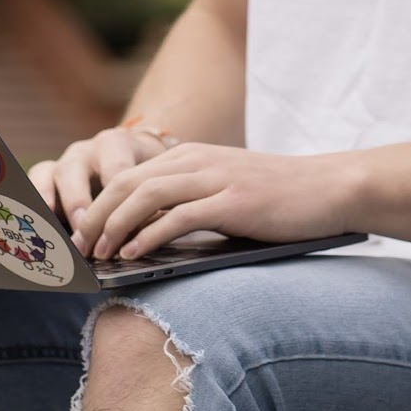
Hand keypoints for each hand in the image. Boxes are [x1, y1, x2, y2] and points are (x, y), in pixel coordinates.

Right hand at [30, 125, 177, 239]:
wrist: (137, 153)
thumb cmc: (149, 172)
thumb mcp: (156, 180)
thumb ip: (152, 201)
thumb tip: (149, 235)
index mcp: (117, 144)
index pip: (115, 171)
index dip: (117, 201)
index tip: (121, 227)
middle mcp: (87, 150)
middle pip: (75, 171)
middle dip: (78, 203)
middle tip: (83, 230)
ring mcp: (65, 160)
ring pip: (50, 174)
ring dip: (50, 203)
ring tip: (51, 227)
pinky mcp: (49, 173)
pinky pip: (35, 181)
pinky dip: (34, 199)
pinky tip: (36, 220)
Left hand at [78, 142, 362, 260]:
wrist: (332, 188)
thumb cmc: (281, 199)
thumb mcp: (227, 191)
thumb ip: (191, 204)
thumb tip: (149, 239)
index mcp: (192, 156)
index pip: (128, 176)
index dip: (96, 205)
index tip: (79, 235)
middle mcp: (197, 161)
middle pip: (126, 184)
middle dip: (95, 217)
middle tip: (77, 250)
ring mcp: (215, 179)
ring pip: (145, 197)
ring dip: (114, 227)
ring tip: (98, 255)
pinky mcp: (233, 201)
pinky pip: (179, 217)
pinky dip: (150, 235)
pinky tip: (134, 255)